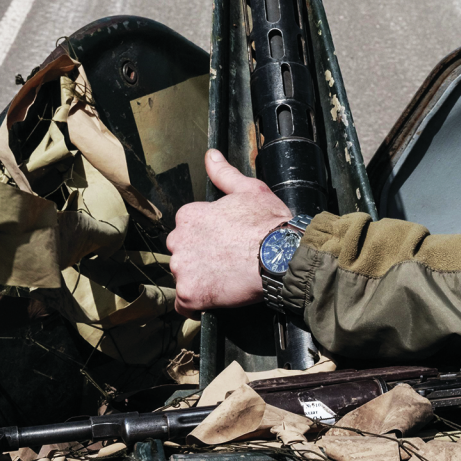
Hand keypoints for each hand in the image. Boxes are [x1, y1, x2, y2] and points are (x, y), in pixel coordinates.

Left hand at [168, 149, 293, 313]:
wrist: (281, 256)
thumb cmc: (268, 224)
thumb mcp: (249, 190)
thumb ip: (224, 174)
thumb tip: (211, 155)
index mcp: (190, 216)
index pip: (188, 229)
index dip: (208, 238)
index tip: (225, 243)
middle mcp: (179, 240)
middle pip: (183, 253)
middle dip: (200, 259)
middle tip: (226, 263)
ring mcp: (183, 268)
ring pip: (184, 278)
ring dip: (199, 281)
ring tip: (225, 281)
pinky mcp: (190, 294)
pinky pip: (185, 305)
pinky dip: (197, 304)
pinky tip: (215, 299)